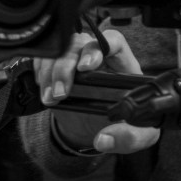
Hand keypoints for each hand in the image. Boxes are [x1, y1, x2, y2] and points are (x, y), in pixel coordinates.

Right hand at [34, 29, 159, 154]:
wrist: (99, 129)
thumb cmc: (126, 123)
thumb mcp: (140, 134)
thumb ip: (130, 137)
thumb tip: (104, 140)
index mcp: (124, 66)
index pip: (114, 41)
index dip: (100, 47)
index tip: (86, 67)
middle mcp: (99, 58)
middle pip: (80, 43)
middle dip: (66, 66)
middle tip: (61, 93)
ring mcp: (76, 61)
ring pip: (59, 49)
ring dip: (50, 71)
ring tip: (51, 98)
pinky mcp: (58, 68)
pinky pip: (44, 58)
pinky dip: (40, 72)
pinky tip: (46, 92)